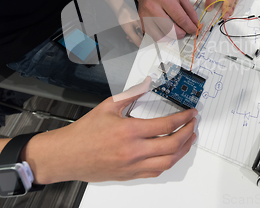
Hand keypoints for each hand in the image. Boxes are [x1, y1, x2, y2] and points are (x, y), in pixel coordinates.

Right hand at [26, 77, 197, 183]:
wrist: (67, 156)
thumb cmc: (83, 134)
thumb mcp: (107, 106)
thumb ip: (130, 94)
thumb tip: (145, 84)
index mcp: (129, 131)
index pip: (166, 125)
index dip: (183, 118)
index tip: (191, 114)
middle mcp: (133, 151)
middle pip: (172, 145)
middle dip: (188, 133)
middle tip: (193, 124)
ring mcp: (133, 166)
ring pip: (168, 162)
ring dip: (183, 150)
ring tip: (189, 139)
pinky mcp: (130, 175)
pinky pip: (156, 171)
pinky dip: (168, 162)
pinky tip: (172, 154)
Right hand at [136, 0, 198, 38]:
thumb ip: (190, 10)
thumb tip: (195, 24)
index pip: (180, 18)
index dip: (190, 27)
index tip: (194, 30)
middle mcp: (153, 7)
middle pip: (170, 29)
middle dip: (181, 34)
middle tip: (185, 32)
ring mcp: (145, 15)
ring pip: (161, 35)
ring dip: (171, 37)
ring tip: (176, 31)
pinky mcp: (141, 22)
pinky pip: (154, 36)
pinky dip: (163, 36)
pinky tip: (167, 31)